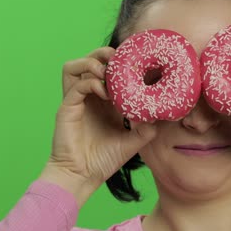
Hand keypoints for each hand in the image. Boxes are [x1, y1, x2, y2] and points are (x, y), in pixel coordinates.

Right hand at [40, 47, 156, 204]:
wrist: (83, 177)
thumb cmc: (104, 161)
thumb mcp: (133, 141)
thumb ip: (147, 128)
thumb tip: (163, 115)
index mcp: (104, 102)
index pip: (109, 72)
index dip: (120, 63)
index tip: (137, 62)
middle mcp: (89, 98)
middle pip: (89, 62)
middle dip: (103, 54)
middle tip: (119, 58)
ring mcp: (76, 101)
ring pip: (74, 67)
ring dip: (91, 63)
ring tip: (108, 72)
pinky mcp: (67, 108)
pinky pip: (76, 85)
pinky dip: (91, 82)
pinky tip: (105, 93)